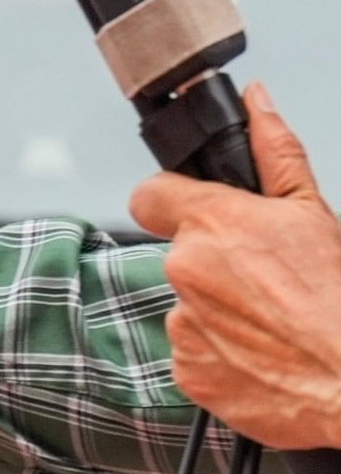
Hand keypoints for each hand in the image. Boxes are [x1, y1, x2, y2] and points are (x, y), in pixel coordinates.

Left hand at [132, 85, 340, 448]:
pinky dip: (221, 352)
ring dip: (221, 309)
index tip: (196, 213)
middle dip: (217, 264)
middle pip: (183, 255)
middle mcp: (186, 269)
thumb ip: (275, 153)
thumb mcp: (314, 214)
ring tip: (274, 322)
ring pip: (190, 305)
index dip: (173, 201)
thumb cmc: (339, 303)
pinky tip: (264, 353)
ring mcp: (182, 322)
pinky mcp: (186, 371)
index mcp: (211, 224)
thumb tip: (257, 103)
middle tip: (268, 282)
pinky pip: (195, 351)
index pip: (151, 195)